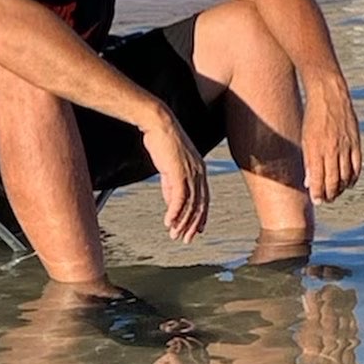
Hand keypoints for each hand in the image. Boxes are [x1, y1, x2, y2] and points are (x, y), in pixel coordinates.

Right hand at [142, 116, 208, 242]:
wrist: (158, 124)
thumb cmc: (162, 141)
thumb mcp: (169, 167)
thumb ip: (171, 186)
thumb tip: (172, 205)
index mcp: (200, 170)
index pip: (204, 199)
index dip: (201, 217)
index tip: (196, 231)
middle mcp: (199, 173)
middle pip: (200, 205)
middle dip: (192, 225)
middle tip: (185, 240)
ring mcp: (191, 173)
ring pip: (190, 205)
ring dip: (182, 223)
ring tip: (175, 235)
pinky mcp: (179, 172)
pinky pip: (179, 198)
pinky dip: (174, 213)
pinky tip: (168, 222)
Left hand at [302, 79, 360, 203]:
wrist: (329, 96)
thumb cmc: (313, 118)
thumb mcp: (305, 139)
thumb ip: (307, 161)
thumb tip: (308, 182)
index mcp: (316, 149)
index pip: (318, 179)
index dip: (318, 193)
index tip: (317, 201)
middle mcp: (332, 149)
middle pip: (333, 180)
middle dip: (329, 194)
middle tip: (326, 200)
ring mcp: (346, 147)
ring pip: (346, 176)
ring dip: (341, 188)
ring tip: (335, 193)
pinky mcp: (356, 143)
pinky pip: (357, 166)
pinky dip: (353, 178)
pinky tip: (348, 183)